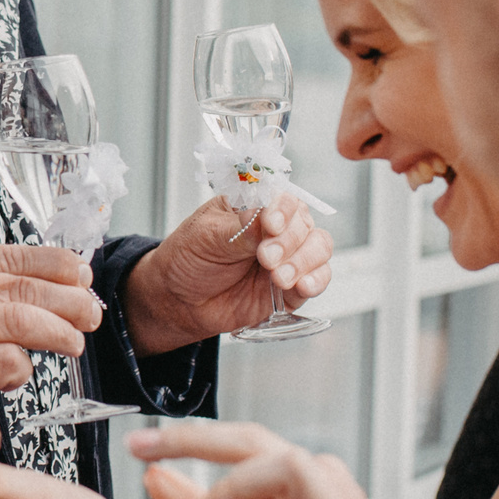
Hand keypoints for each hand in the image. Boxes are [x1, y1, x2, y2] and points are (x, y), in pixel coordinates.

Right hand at [0, 241, 100, 421]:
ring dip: (56, 332)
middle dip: (67, 300)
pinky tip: (19, 371)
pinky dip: (22, 367)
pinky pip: (5, 361)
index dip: (56, 265)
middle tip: (90, 313)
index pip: (8, 255)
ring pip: (17, 320)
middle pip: (18, 287)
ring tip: (73, 341)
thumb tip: (67, 277)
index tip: (82, 275)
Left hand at [122, 196, 332, 356]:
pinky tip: (302, 286)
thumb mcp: (207, 235)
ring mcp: (288, 257)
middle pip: (304, 224)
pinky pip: (319, 279)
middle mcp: (278, 229)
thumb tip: (267, 217)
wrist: (179, 300)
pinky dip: (316, 281)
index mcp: (256, 207)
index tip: (271, 225)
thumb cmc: (189, 258)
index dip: (283, 210)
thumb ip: (240, 228)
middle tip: (266, 258)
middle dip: (288, 242)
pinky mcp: (292, 287)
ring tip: (279, 278)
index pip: (283, 198)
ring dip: (305, 262)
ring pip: (319, 249)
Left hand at [133, 421, 420, 498]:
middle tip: (140, 451)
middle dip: (195, 439)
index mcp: (308, 488)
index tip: (136, 446)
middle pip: (260, 441)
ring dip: (236, 486)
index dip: (188, 437)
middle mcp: (328, 494)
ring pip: (288, 468)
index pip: (243, 443)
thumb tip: (155, 479)